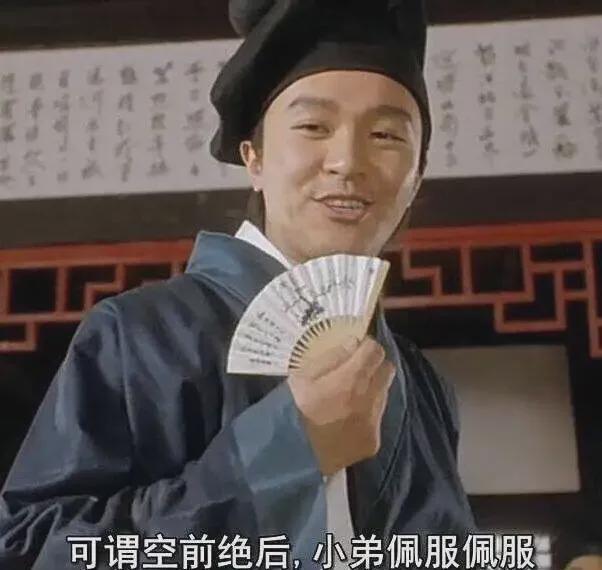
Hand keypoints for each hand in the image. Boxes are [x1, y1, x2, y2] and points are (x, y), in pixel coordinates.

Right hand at [287, 336, 395, 475]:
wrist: (290, 457)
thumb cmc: (291, 410)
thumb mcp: (301, 376)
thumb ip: (331, 357)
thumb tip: (355, 343)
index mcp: (350, 381)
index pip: (376, 351)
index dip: (367, 346)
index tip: (357, 349)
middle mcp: (368, 401)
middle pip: (387, 370)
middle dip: (374, 365)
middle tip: (355, 369)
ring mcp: (373, 423)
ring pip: (383, 393)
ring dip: (371, 389)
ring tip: (347, 397)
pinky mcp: (373, 442)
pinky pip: (377, 418)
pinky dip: (366, 414)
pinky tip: (347, 419)